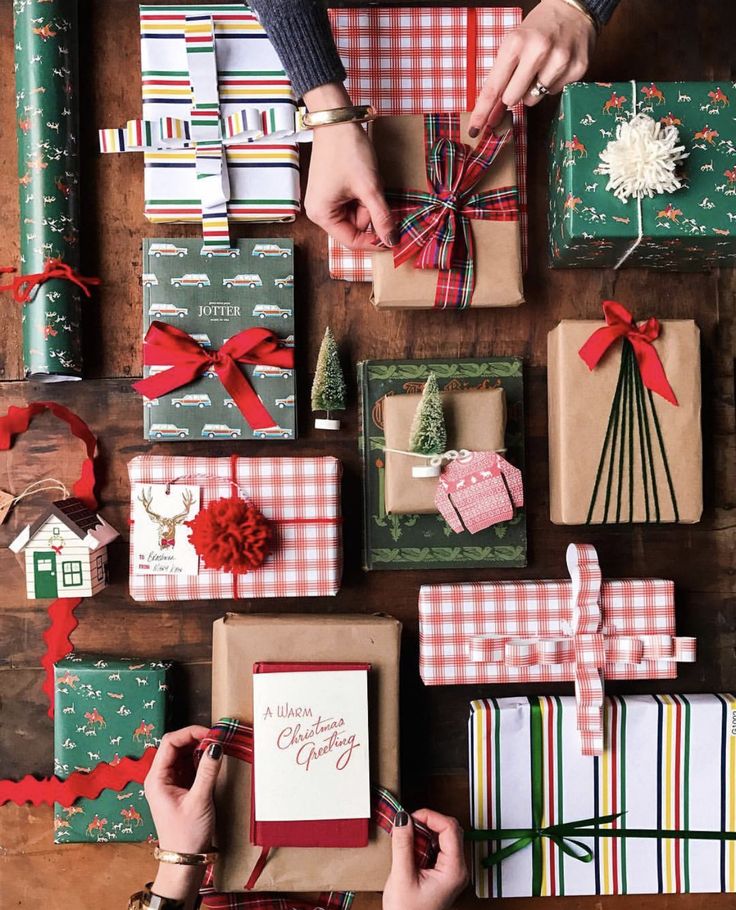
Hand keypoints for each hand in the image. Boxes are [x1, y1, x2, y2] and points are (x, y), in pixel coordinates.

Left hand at [145, 726, 222, 906]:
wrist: (185, 860)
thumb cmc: (187, 834)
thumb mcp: (199, 800)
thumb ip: (207, 771)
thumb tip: (215, 745)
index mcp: (157, 779)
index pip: (169, 742)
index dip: (190, 733)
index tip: (210, 734)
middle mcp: (160, 778)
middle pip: (175, 746)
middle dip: (195, 739)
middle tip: (216, 740)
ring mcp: (170, 783)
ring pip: (183, 755)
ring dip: (199, 749)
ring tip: (216, 749)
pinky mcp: (180, 788)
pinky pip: (189, 766)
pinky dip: (200, 761)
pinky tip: (211, 763)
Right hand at [304, 82, 397, 249]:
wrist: (337, 119)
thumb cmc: (348, 151)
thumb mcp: (370, 188)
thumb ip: (382, 218)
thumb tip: (392, 241)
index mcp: (322, 215)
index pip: (352, 241)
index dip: (374, 241)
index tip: (394, 236)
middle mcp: (319, 212)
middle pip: (355, 227)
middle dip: (371, 213)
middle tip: (375, 191)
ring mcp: (325, 200)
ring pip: (357, 214)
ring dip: (369, 202)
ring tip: (369, 180)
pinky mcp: (331, 190)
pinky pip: (353, 202)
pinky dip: (364, 194)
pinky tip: (364, 178)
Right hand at [383, 809, 468, 909]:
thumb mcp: (402, 876)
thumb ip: (403, 844)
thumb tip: (403, 817)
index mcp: (454, 870)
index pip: (450, 828)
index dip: (430, 816)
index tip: (411, 817)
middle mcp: (458, 869)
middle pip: (450, 829)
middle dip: (428, 822)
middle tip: (408, 826)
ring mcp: (452, 870)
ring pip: (444, 836)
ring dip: (425, 832)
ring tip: (408, 841)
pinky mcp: (444, 872)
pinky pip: (439, 846)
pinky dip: (425, 841)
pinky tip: (412, 850)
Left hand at [470, 0, 595, 135]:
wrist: (572, 8)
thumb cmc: (538, 28)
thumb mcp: (513, 44)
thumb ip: (500, 78)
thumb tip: (490, 115)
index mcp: (516, 43)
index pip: (494, 87)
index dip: (482, 111)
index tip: (474, 129)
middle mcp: (538, 51)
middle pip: (513, 98)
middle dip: (512, 94)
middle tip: (521, 76)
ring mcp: (560, 60)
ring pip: (534, 99)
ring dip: (533, 90)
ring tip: (541, 68)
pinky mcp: (577, 68)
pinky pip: (554, 93)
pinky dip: (551, 85)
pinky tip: (555, 67)